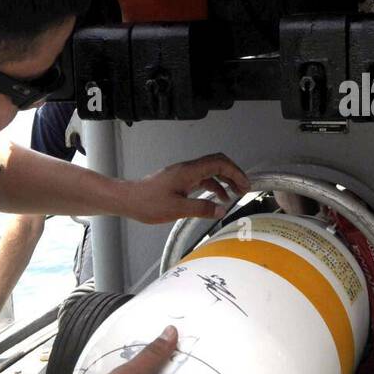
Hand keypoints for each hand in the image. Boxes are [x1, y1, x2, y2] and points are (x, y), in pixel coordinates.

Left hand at [119, 152, 250, 224]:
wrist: (128, 199)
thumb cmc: (147, 203)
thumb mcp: (177, 209)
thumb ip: (201, 208)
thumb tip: (221, 209)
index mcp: (188, 172)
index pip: (219, 164)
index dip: (235, 172)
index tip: (245, 185)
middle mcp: (187, 169)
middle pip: (217, 164)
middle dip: (233, 174)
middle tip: (244, 188)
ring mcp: (182, 174)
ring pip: (209, 172)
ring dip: (223, 181)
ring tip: (234, 195)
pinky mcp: (178, 181)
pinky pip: (200, 179)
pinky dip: (212, 187)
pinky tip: (215, 199)